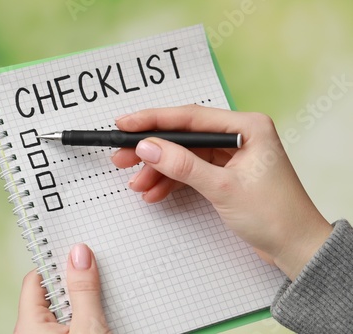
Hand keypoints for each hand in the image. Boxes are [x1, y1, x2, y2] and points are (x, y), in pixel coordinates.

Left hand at [14, 243, 110, 333]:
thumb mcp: (89, 326)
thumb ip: (84, 291)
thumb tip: (80, 254)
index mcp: (29, 325)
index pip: (36, 279)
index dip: (55, 263)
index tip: (75, 249)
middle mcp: (34, 332)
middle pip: (51, 293)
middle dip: (74, 280)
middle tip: (95, 265)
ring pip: (64, 310)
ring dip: (83, 299)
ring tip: (104, 288)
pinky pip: (71, 324)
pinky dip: (86, 316)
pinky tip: (104, 312)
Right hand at [112, 105, 331, 279]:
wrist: (295, 248)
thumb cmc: (275, 215)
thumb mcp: (223, 188)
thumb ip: (183, 166)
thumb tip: (148, 147)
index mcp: (247, 127)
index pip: (191, 117)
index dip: (154, 120)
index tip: (126, 124)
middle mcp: (238, 135)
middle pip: (183, 136)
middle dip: (152, 149)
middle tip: (122, 156)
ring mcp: (230, 155)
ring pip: (183, 156)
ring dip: (159, 170)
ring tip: (137, 184)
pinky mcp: (224, 174)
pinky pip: (190, 171)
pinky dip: (172, 182)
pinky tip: (155, 192)